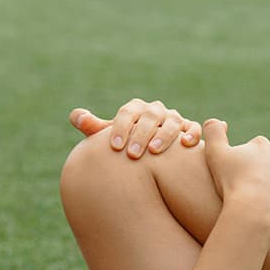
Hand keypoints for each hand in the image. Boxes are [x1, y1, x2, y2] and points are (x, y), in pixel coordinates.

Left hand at [68, 98, 202, 158]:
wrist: (153, 159)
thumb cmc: (127, 148)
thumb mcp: (110, 139)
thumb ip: (94, 128)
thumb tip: (75, 116)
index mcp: (135, 110)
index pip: (127, 112)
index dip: (120, 127)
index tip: (115, 147)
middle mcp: (156, 111)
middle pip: (150, 116)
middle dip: (140, 134)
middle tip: (132, 155)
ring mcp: (174, 119)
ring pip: (172, 121)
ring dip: (164, 134)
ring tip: (155, 151)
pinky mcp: (190, 130)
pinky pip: (193, 128)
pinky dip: (191, 133)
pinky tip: (186, 144)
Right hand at [200, 119, 269, 221]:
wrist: (253, 209)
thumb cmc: (232, 183)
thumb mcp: (214, 154)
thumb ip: (214, 132)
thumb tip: (219, 121)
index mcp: (260, 143)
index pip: (254, 150)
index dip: (247, 163)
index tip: (241, 176)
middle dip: (265, 169)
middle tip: (254, 186)